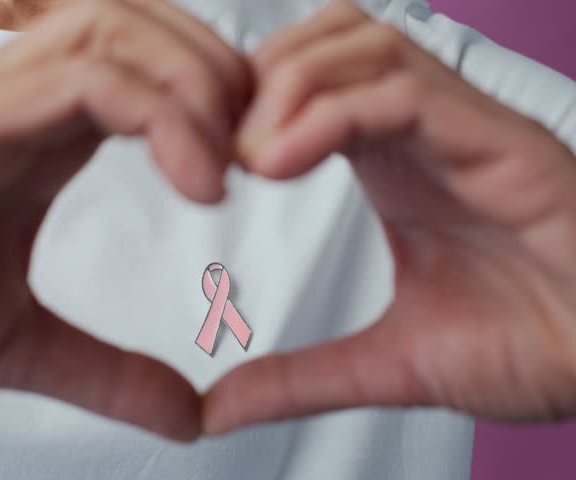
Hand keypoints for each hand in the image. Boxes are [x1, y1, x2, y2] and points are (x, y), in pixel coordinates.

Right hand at [0, 0, 249, 441]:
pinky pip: (82, 78)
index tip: (261, 171)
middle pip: (149, 26)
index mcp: (40, 135)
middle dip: (227, 77)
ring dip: (201, 85)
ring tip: (235, 167)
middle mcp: (20, 100)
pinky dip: (159, 112)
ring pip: (121, 29)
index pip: (151, 69)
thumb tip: (189, 415)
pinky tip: (199, 181)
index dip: (220, 104)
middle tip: (268, 155)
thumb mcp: (19, 346)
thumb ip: (107, 373)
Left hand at [204, 0, 575, 434]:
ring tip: (246, 155)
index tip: (199, 159)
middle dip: (256, 77)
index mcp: (395, 161)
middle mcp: (426, 132)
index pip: (309, 81)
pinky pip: (406, 91)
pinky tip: (279, 161)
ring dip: (287, 85)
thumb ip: (300, 379)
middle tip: (214, 146)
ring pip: (362, 44)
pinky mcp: (501, 142)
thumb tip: (218, 408)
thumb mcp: (388, 363)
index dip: (245, 103)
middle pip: (328, 39)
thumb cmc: (535, 343)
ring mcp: (464, 128)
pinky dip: (331, 113)